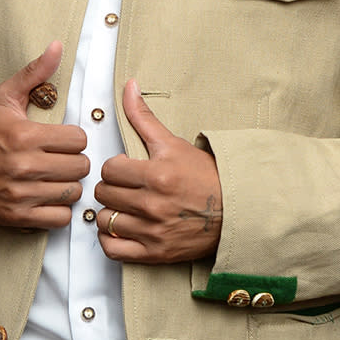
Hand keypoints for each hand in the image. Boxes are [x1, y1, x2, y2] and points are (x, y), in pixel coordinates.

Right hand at [0, 41, 87, 228]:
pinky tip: (49, 196)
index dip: (74, 138)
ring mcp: (21, 194)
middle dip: (74, 161)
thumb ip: (34, 73)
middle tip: (61, 158)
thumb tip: (57, 46)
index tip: (63, 139)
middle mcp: (24, 166)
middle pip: (80, 166)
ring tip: (56, 177)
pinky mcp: (18, 216)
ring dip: (68, 185)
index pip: (78, 140)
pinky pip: (60, 218)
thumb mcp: (4, 97)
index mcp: (24, 136)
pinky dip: (59, 209)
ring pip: (73, 192)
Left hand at [95, 80, 221, 263]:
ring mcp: (153, 231)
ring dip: (111, 212)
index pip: (108, 170)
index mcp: (157, 175)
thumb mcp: (173, 143)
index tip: (126, 169)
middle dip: (112, 187)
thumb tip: (129, 86)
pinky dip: (111, 239)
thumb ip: (144, 117)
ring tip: (125, 206)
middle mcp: (153, 205)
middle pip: (104, 194)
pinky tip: (121, 228)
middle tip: (125, 186)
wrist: (235, 211)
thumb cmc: (204, 176)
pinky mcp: (155, 253)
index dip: (115, 167)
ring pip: (105, 220)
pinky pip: (113, 249)